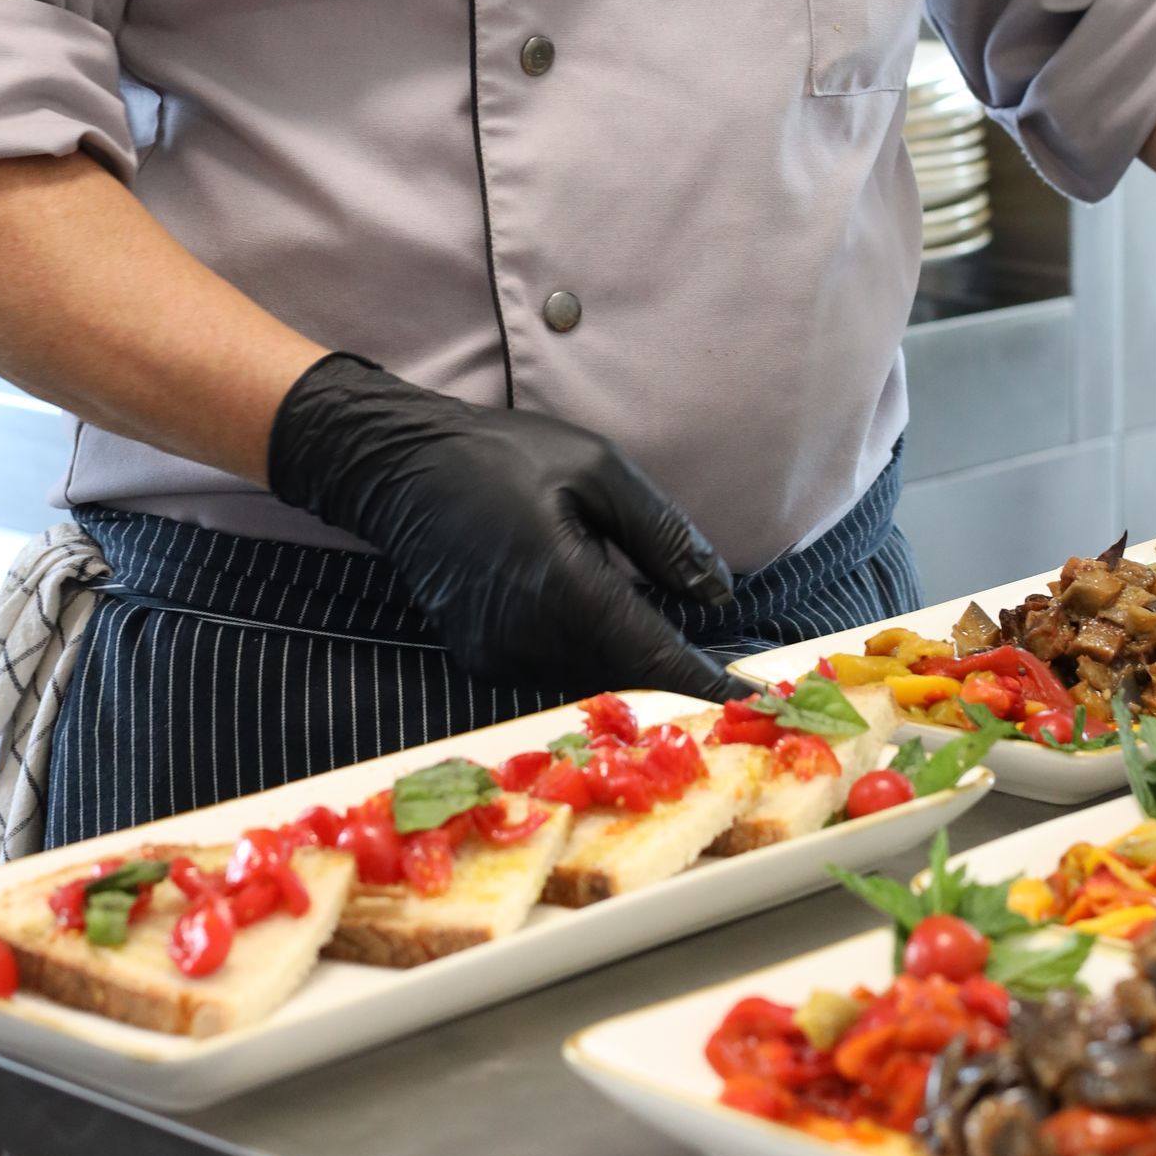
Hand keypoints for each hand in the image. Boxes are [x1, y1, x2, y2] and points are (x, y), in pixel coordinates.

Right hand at [268, 352, 740, 694]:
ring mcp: (497, 654)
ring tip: (672, 642)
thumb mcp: (598, 468)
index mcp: (563, 584)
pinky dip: (590, 656)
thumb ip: (662, 534)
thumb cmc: (503, 455)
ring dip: (633, 665)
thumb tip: (718, 595)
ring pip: (589, 677)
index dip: (705, 681)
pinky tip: (607, 623)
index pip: (650, 654)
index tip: (755, 700)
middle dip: (675, 673)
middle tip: (728, 670)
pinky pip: (553, 670)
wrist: (400, 469)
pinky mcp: (479, 658)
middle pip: (624, 675)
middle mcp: (527, 635)